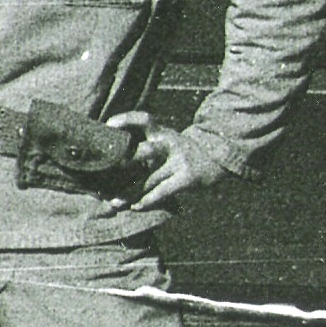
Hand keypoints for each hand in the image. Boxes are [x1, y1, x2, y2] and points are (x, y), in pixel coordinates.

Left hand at [105, 112, 225, 211]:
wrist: (217, 158)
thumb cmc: (180, 152)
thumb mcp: (166, 140)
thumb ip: (146, 144)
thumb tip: (114, 156)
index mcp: (162, 132)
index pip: (144, 119)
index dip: (126, 119)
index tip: (108, 125)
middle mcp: (170, 144)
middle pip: (147, 150)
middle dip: (128, 161)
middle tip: (109, 170)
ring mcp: (179, 161)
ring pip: (150, 179)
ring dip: (130, 192)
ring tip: (114, 203)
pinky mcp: (187, 177)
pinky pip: (164, 191)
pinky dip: (148, 200)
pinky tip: (136, 207)